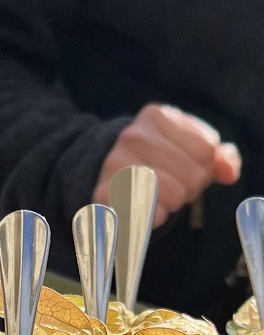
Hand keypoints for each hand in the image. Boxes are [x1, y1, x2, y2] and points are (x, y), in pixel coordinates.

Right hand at [92, 103, 240, 227]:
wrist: (106, 176)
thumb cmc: (157, 162)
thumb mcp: (187, 148)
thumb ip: (217, 157)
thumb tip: (230, 173)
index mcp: (156, 116)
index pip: (208, 149)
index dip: (204, 166)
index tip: (184, 167)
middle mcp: (133, 136)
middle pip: (194, 175)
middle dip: (189, 187)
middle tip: (171, 186)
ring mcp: (115, 165)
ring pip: (175, 195)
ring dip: (173, 204)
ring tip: (158, 197)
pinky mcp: (105, 195)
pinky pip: (151, 214)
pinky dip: (155, 218)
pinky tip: (145, 211)